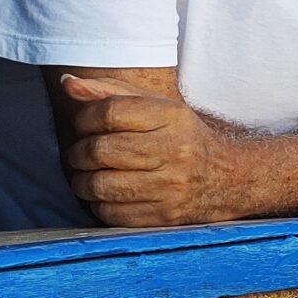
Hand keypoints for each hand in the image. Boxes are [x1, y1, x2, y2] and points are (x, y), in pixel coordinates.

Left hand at [58, 74, 249, 227]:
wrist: (229, 178)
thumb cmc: (182, 137)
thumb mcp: (157, 106)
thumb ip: (111, 92)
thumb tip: (68, 82)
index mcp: (171, 116)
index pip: (109, 112)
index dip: (84, 118)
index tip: (84, 124)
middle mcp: (173, 150)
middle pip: (99, 150)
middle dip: (78, 152)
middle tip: (81, 153)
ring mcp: (169, 186)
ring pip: (99, 185)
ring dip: (82, 181)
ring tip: (88, 174)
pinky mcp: (163, 216)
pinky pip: (110, 213)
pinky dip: (98, 204)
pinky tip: (106, 194)